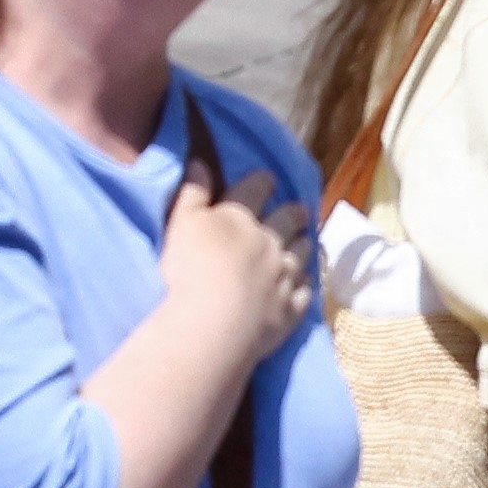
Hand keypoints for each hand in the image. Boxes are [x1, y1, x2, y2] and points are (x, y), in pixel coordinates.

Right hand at [161, 164, 311, 389]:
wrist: (213, 325)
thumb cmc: (189, 269)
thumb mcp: (180, 223)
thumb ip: (192, 193)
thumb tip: (201, 162)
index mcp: (240, 218)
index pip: (255, 190)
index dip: (262, 182)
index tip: (268, 178)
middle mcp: (269, 243)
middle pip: (287, 221)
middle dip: (294, 212)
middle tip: (300, 209)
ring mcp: (283, 278)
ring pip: (300, 256)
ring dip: (303, 245)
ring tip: (307, 240)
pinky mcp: (288, 312)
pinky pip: (304, 295)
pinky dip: (305, 287)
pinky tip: (306, 285)